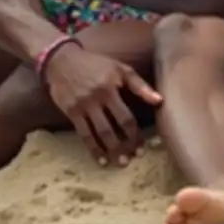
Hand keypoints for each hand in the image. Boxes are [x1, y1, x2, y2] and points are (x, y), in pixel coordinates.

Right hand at [42, 44, 161, 165]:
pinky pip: (83, 135)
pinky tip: (101, 160)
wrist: (63, 61)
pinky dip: (93, 149)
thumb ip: (140, 85)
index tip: (142, 146)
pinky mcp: (71, 112)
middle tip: (133, 158)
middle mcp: (97, 97)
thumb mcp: (120, 68)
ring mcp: (83, 105)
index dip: (135, 134)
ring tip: (121, 163)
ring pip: (99, 133)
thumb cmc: (96, 65)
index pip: (127, 116)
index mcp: (111, 87)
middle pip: (114, 128)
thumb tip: (160, 101)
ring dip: (111, 150)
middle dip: (125, 145)